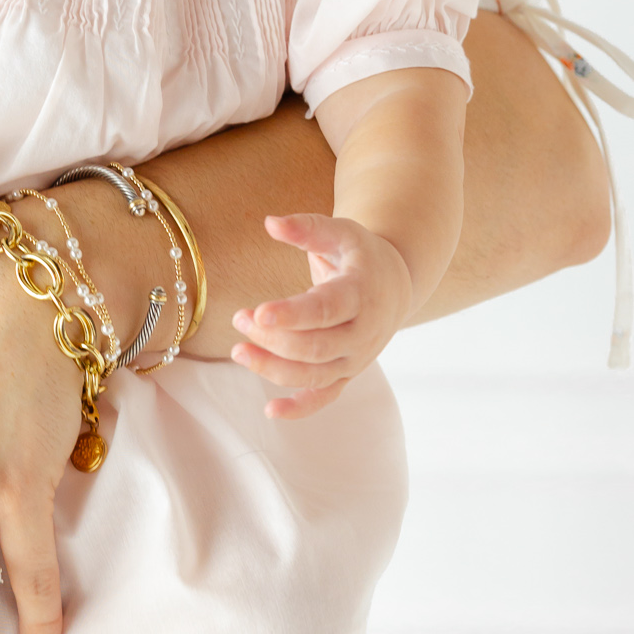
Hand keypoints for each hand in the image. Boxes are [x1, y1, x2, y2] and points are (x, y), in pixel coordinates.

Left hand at [230, 213, 413, 418]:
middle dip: (273, 340)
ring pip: (316, 376)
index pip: (326, 310)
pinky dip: (300, 408)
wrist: (395, 284)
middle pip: (316, 348)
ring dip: (275, 369)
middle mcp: (363, 333)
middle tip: (239, 319)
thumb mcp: (340, 232)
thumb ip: (307, 228)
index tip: (258, 313)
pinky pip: (325, 397)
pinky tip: (270, 411)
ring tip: (239, 351)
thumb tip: (270, 223)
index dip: (292, 315)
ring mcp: (356, 358)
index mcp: (361, 293)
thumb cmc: (359, 254)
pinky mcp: (347, 373)